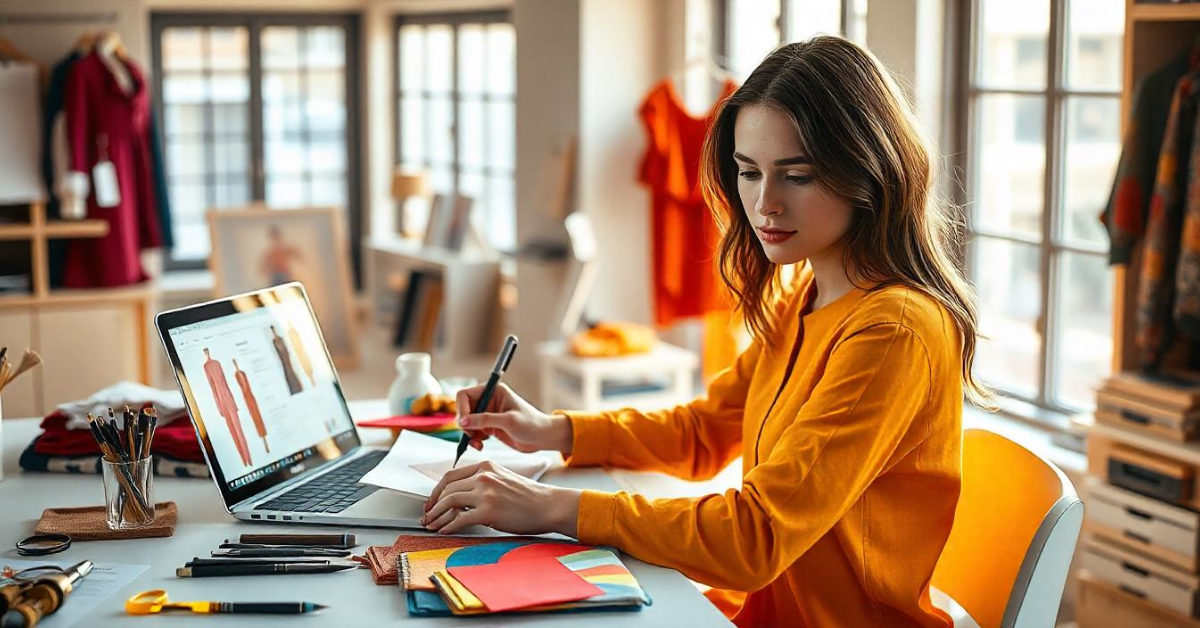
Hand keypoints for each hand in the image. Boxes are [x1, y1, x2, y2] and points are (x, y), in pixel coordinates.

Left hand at [420, 461, 581, 535]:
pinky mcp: (489, 511)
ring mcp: (486, 493)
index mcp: (486, 466)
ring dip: (436, 516)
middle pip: (447, 489)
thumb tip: (458, 498)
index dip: (436, 491)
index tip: (431, 502)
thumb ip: (482, 482)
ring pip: (450, 502)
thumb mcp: (503, 479)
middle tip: (427, 517)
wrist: (549, 505)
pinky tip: (445, 531)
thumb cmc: (528, 496)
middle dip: (433, 505)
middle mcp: (484, 476)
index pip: (450, 476)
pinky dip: (448, 526)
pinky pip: (460, 518)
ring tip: (431, 525)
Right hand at [456, 384, 572, 453]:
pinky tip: (480, 446)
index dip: (461, 409)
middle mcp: (489, 400)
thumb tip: (462, 421)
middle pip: (464, 409)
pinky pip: (473, 432)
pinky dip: (473, 440)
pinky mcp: (489, 427)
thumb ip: (484, 420)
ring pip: (467, 423)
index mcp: (494, 391)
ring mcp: (488, 414)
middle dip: (465, 424)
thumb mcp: (508, 421)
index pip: (465, 395)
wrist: (543, 438)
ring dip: (468, 434)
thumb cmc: (531, 424)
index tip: (464, 424)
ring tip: (477, 445)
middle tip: (471, 436)